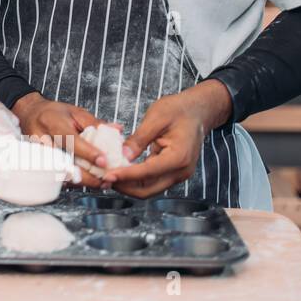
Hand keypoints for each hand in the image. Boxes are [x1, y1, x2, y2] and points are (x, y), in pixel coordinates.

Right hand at [12, 93, 109, 188]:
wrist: (29, 115)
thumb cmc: (54, 113)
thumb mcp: (75, 112)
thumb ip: (95, 123)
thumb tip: (117, 130)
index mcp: (52, 123)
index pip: (70, 140)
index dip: (87, 152)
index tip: (103, 161)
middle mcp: (42, 140)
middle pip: (64, 162)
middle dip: (87, 175)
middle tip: (106, 179)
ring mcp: (38, 154)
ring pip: (60, 174)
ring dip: (82, 181)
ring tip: (101, 183)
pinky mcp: (38, 164)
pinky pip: (56, 177)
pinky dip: (73, 182)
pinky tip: (86, 182)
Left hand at [104, 82, 230, 197]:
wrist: (197, 112)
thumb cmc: (178, 110)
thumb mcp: (156, 118)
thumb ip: (139, 139)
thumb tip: (123, 156)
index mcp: (179, 157)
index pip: (147, 172)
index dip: (125, 175)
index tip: (107, 175)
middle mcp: (181, 171)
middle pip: (147, 190)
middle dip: (124, 186)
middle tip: (103, 178)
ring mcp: (178, 175)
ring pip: (149, 189)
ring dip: (128, 185)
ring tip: (108, 175)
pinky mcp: (173, 173)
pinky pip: (151, 182)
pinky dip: (135, 180)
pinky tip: (120, 171)